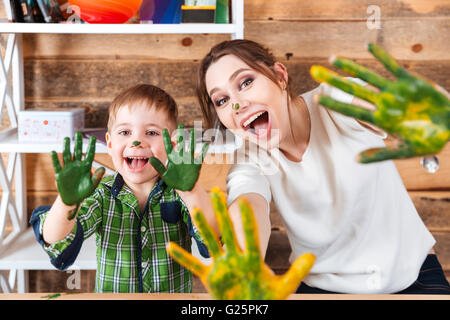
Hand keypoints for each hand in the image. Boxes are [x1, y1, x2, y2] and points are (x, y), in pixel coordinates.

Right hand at [51, 131, 104, 218]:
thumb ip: (97, 177)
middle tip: (78, 133)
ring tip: (67, 138)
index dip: (91, 146)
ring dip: (66, 147)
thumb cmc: (84, 191)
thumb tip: (103, 169)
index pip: (89, 154)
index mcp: (86, 167)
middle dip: (78, 143)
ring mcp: (68, 169)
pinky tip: (53, 152)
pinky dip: (55, 159)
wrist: (74, 199)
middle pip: (77, 152)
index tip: (93, 137)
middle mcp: (77, 165)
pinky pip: (57, 165)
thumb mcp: (92, 185)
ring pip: (67, 155)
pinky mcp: (60, 174)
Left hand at [149, 124, 208, 190]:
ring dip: (192, 139)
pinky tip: (207, 144)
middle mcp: (181, 157)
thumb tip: (151, 159)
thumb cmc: (173, 181)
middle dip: (180, 135)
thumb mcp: (164, 174)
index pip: (169, 146)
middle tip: (180, 125)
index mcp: (172, 159)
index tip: (164, 130)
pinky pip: (201, 156)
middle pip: (181, 144)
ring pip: (190, 147)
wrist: (184, 188)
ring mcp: (189, 160)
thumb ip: (158, 167)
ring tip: (193, 131)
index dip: (166, 138)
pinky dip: (204, 150)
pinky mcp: (196, 164)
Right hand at [167, 188, 314, 299]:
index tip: (244, 202)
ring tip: (195, 210)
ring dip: (202, 227)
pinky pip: (194, 266)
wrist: (251, 305)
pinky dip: (182, 257)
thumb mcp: (283, 286)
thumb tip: (313, 258)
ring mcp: (221, 266)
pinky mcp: (210, 278)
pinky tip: (170, 247)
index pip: (248, 234)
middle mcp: (234, 258)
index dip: (246, 219)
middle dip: (222, 213)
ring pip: (209, 242)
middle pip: (227, 231)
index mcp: (251, 258)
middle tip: (217, 193)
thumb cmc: (266, 296)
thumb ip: (296, 273)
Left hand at [310, 43, 449, 162]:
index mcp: (379, 119)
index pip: (351, 110)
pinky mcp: (409, 82)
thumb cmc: (427, 141)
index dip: (334, 104)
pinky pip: (392, 67)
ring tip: (332, 58)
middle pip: (352, 90)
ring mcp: (394, 91)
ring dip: (350, 67)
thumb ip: (379, 155)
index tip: (316, 99)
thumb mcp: (402, 151)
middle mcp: (382, 103)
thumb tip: (355, 160)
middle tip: (314, 72)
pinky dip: (381, 57)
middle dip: (333, 81)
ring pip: (367, 77)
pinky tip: (368, 47)